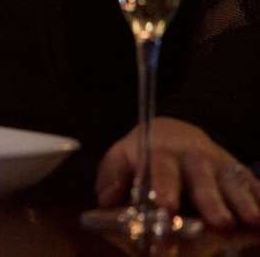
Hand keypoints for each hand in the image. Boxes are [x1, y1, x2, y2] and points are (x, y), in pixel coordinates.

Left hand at [96, 117, 259, 230]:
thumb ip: (112, 177)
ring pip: (233, 182)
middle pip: (203, 179)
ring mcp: (220, 164)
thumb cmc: (146, 150)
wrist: (178, 128)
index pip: (162, 168)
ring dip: (244, 202)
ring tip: (252, 221)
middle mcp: (194, 157)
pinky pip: (253, 184)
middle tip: (220, 223)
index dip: (165, 186)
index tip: (167, 206)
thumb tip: (106, 201)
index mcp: (161, 152)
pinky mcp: (238, 172)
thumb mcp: (122, 155)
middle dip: (212, 201)